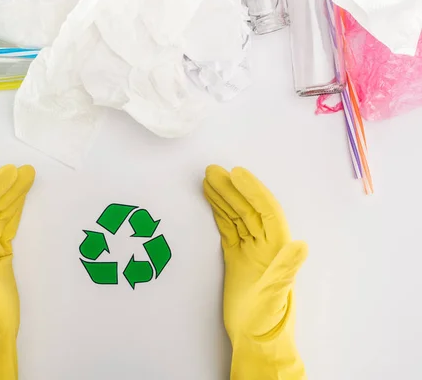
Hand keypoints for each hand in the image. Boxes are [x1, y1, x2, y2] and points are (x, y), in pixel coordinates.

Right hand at [204, 165, 306, 379]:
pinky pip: (228, 229)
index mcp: (278, 250)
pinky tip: (211, 201)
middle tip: (212, 171)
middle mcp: (266, 245)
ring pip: (236, 216)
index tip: (235, 173)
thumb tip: (302, 244)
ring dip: (223, 197)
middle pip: (248, 208)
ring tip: (207, 179)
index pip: (266, 211)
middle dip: (231, 188)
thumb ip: (287, 271)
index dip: (252, 191)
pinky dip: (219, 214)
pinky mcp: (236, 258)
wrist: (256, 340)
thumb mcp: (276, 298)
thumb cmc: (268, 322)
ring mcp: (250, 250)